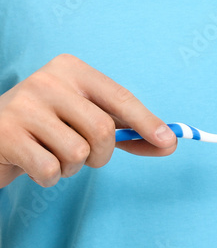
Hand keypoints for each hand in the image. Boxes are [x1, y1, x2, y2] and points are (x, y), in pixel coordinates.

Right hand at [0, 54, 176, 188]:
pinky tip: (33, 164)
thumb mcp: (88, 120)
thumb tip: (169, 143)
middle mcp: (46, 80)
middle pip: (103, 130)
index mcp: (71, 69)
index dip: (147, 123)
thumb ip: (128, 130)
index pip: (120, 98)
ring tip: (54, 156)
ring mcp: (22, 105)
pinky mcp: (5, 134)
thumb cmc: (49, 128)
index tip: (169, 142)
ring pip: (78, 152)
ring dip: (73, 167)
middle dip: (102, 155)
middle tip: (87, 157)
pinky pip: (50, 169)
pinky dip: (50, 178)